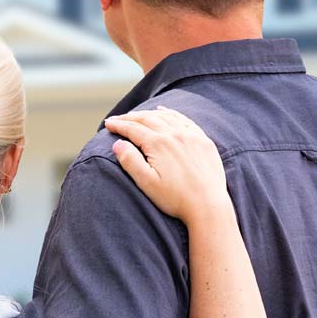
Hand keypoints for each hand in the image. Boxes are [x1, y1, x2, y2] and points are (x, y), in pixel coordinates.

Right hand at [105, 107, 230, 224]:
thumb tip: (118, 144)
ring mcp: (191, 136)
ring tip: (135, 115)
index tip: (108, 124)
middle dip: (129, 117)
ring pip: (165, 116)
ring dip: (148, 114)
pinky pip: (184, 119)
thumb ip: (130, 161)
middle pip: (147, 119)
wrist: (208, 206)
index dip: (118, 125)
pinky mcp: (203, 141)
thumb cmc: (175, 198)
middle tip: (116, 119)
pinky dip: (170, 113)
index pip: (133, 129)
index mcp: (159, 144)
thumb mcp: (146, 183)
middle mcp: (175, 134)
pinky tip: (163, 111)